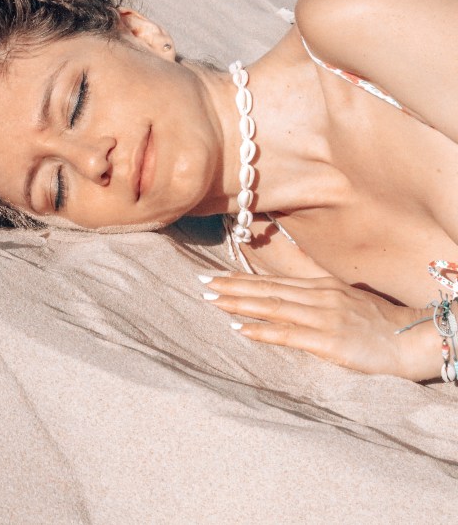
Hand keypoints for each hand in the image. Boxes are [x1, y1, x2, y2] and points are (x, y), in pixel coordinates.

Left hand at [202, 273, 437, 380]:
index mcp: (321, 287)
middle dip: (231, 286)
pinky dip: (262, 330)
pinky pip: (288, 334)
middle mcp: (318, 296)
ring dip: (239, 303)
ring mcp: (323, 316)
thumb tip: (290, 298)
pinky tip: (240, 329)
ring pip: (272, 306)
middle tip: (201, 284)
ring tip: (212, 300)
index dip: (242, 279)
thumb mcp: (346, 301)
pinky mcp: (329, 340)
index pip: (273, 281)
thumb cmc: (381, 324)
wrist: (415, 339)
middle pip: (266, 289)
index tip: (215, 277)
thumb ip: (318, 298)